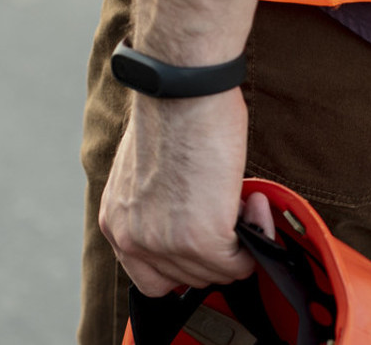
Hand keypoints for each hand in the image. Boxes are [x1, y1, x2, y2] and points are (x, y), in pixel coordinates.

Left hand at [99, 90, 269, 296]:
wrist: (183, 91)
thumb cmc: (170, 113)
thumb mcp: (145, 174)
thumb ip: (156, 209)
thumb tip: (190, 223)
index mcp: (115, 222)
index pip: (149, 279)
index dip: (184, 265)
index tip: (205, 245)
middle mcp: (132, 239)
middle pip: (188, 279)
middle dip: (216, 251)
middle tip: (231, 211)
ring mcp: (165, 244)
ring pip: (217, 273)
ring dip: (239, 241)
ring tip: (243, 201)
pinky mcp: (201, 240)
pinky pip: (240, 264)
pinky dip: (256, 237)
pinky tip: (254, 204)